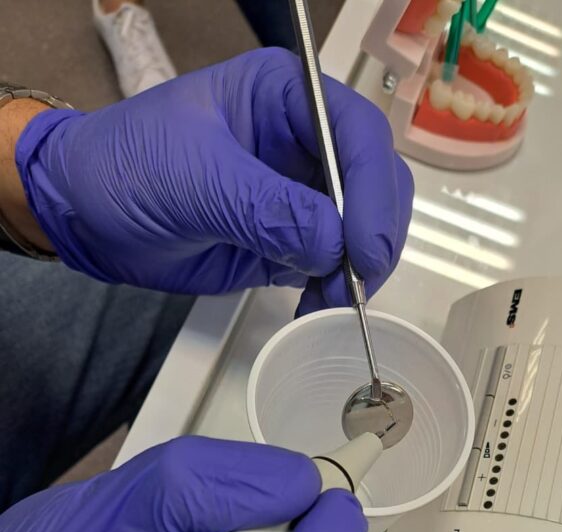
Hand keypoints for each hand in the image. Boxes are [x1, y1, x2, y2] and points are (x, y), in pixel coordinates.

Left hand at [14, 49, 413, 306]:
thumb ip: (267, 209)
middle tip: (355, 282)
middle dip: (374, 235)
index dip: (371, 190)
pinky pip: (337, 266)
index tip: (362, 246)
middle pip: (377, 182)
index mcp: (286, 97)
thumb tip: (334, 245)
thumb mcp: (193, 178)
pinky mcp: (294, 240)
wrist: (87, 215)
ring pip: (365, 229)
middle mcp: (306, 141)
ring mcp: (303, 194)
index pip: (358, 134)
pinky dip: (337, 290)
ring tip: (329, 301)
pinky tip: (316, 306)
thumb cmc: (125, 167)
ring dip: (360, 270)